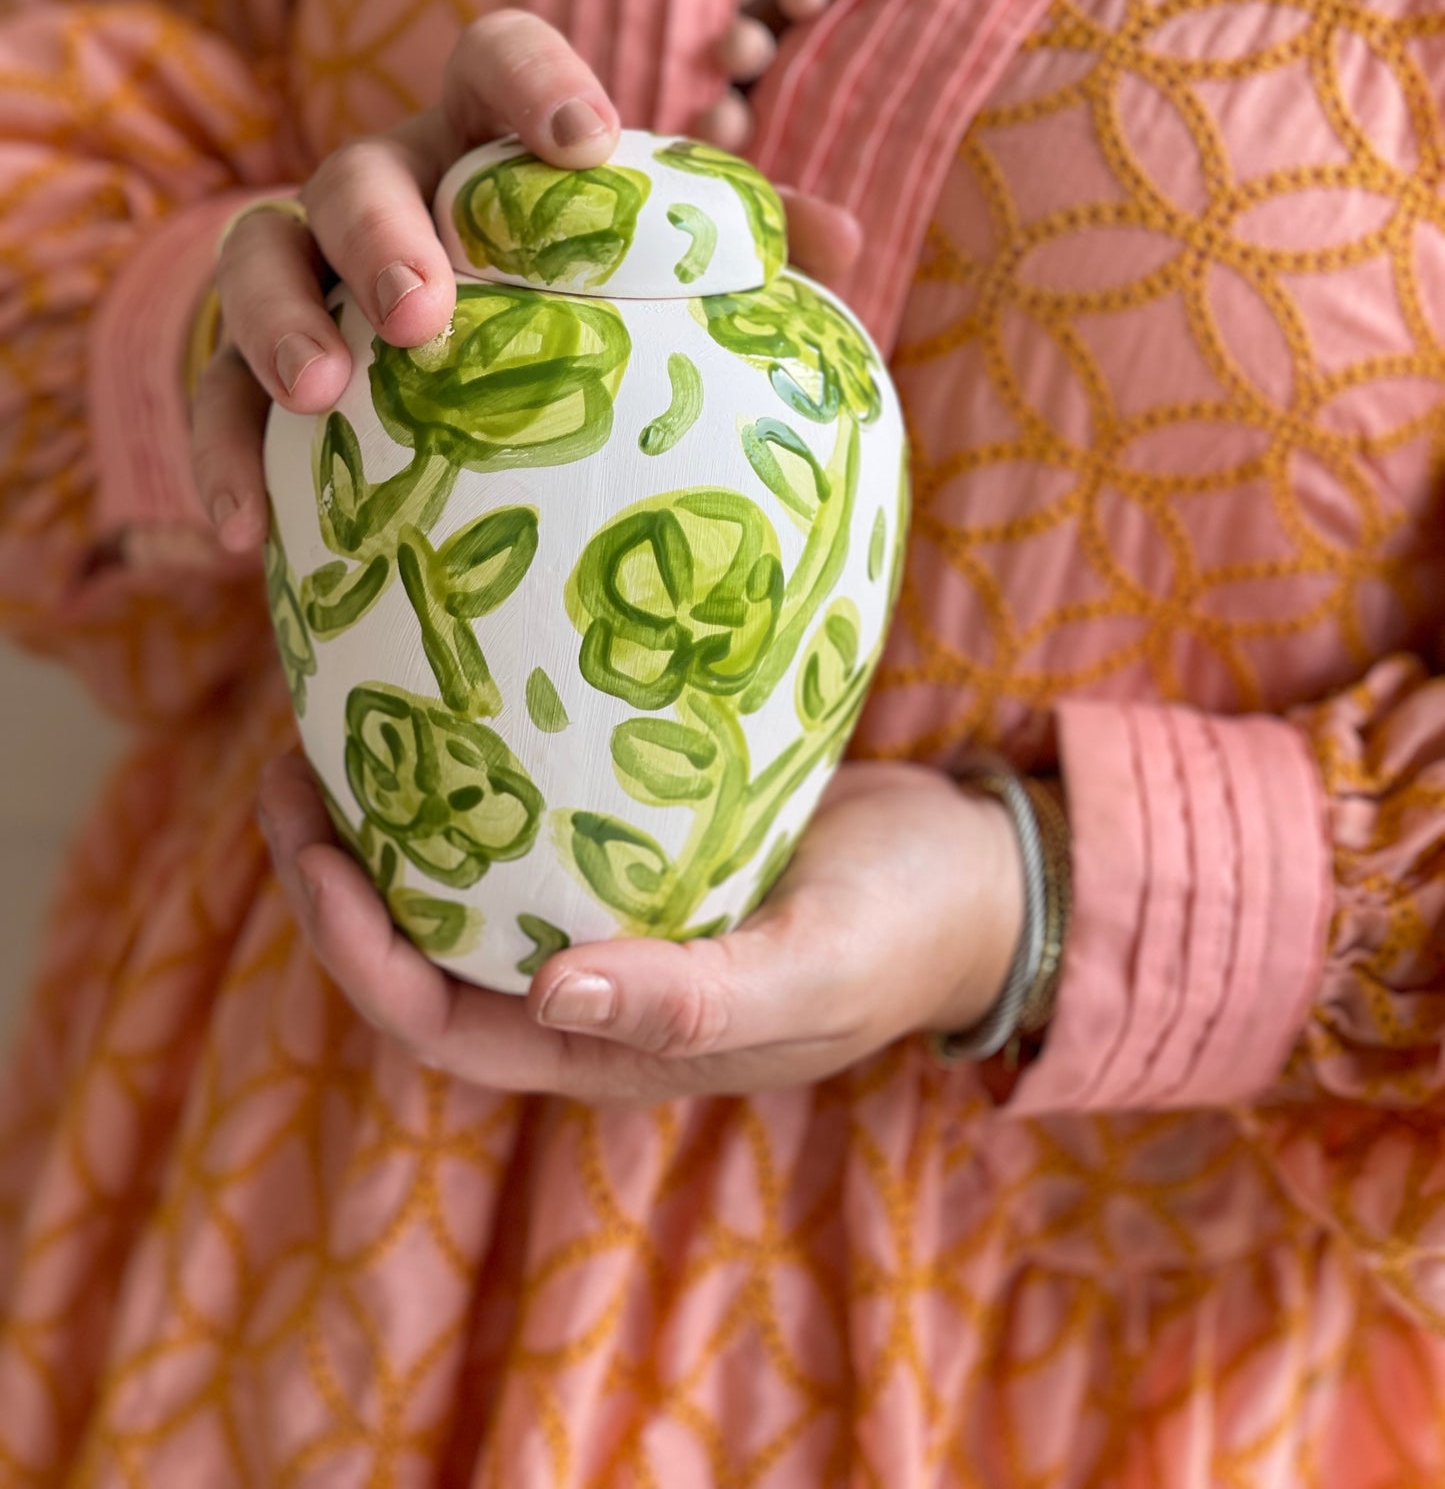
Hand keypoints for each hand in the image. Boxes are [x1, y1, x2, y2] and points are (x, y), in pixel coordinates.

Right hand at [188, 10, 861, 555]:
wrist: (475, 421)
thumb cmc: (580, 322)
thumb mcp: (657, 285)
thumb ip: (738, 258)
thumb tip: (841, 245)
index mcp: (488, 146)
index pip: (495, 60)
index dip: (535, 84)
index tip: (586, 145)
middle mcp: (389, 189)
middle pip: (360, 168)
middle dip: (385, 231)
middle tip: (424, 316)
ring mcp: (309, 271)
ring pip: (255, 252)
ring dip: (277, 320)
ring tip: (323, 398)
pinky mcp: (250, 367)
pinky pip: (212, 394)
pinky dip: (220, 453)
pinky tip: (241, 532)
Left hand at [257, 752, 1023, 1099]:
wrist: (977, 873)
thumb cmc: (905, 931)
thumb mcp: (816, 967)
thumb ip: (696, 1003)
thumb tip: (551, 997)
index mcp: (605, 1043)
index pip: (436, 1021)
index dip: (355, 945)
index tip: (316, 841)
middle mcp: (583, 986)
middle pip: (418, 947)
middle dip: (336, 869)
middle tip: (294, 759)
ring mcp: (605, 912)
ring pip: (457, 881)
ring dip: (389, 816)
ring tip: (340, 715)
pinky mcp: (633, 843)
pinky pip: (523, 819)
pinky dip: (470, 771)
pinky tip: (454, 695)